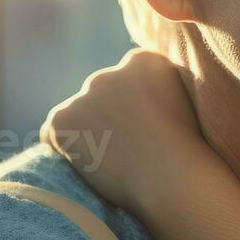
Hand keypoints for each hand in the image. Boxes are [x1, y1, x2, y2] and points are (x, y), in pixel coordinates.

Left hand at [42, 48, 201, 212]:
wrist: (170, 178)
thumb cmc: (186, 151)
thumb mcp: (185, 105)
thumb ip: (161, 89)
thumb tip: (143, 97)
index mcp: (145, 61)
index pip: (128, 79)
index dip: (133, 108)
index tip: (146, 130)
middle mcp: (111, 71)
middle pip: (101, 93)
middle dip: (108, 116)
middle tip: (127, 150)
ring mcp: (85, 94)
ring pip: (78, 114)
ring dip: (88, 133)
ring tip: (112, 162)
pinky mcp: (62, 118)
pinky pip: (53, 134)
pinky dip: (64, 150)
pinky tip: (91, 165)